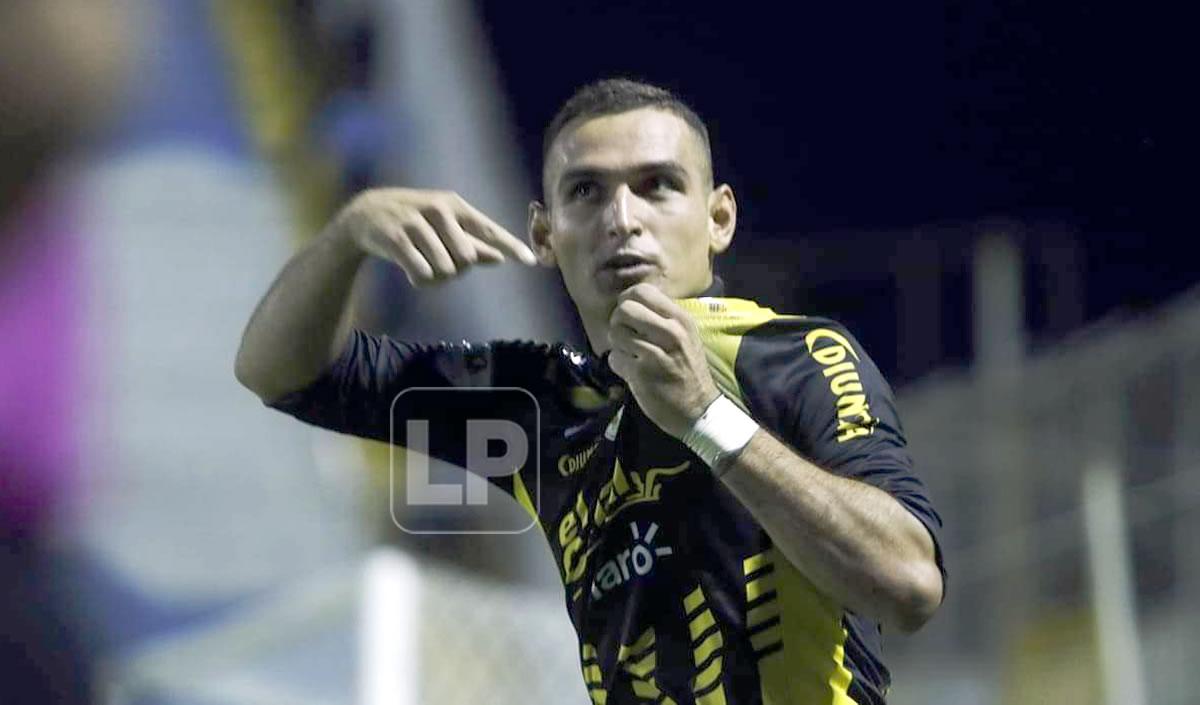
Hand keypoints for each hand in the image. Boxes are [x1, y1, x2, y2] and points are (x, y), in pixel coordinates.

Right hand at [332, 188, 537, 286]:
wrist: (366, 213)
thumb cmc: (415, 221)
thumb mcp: (445, 225)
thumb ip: (472, 241)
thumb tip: (501, 256)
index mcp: (455, 206)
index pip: (489, 229)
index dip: (511, 246)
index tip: (531, 261)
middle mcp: (439, 210)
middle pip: (467, 259)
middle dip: (456, 270)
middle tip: (439, 262)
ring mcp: (416, 223)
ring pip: (444, 269)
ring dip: (436, 277)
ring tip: (423, 265)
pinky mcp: (397, 239)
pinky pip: (421, 274)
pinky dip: (420, 280)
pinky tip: (411, 272)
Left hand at [606, 283, 720, 438]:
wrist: (698, 409)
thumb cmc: (689, 371)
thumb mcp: (686, 336)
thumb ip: (662, 317)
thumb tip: (631, 303)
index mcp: (680, 319)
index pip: (642, 291)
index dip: (628, 301)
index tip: (630, 316)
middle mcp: (669, 332)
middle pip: (624, 310)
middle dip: (618, 322)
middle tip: (626, 336)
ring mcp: (654, 353)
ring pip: (615, 334)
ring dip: (618, 345)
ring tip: (631, 355)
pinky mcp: (641, 374)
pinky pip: (614, 358)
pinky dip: (618, 365)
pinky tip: (631, 371)